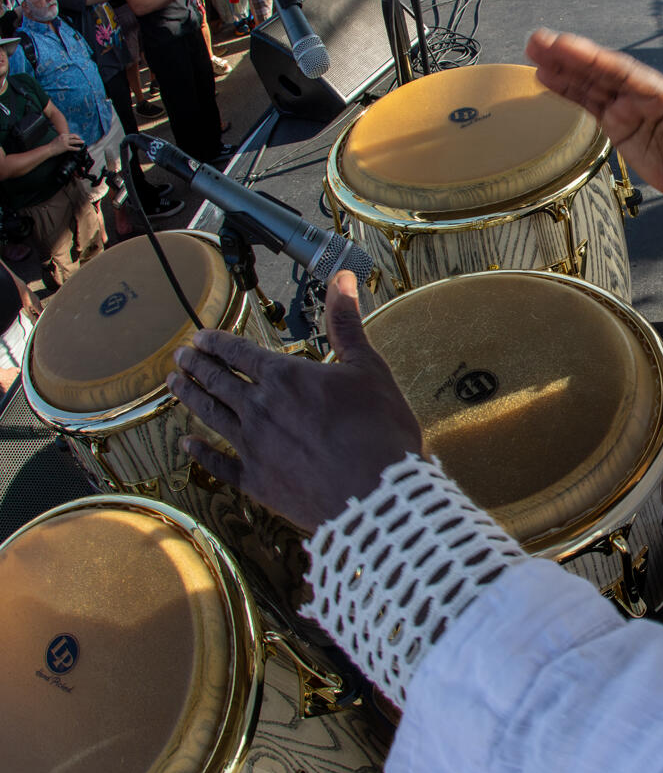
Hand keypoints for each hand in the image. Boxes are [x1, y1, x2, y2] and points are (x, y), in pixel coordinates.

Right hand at [51, 131, 83, 156]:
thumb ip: (62, 138)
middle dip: (78, 138)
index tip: (78, 137)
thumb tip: (67, 139)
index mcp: (63, 135)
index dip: (75, 136)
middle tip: (82, 140)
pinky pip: (72, 148)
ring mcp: (65, 142)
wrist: (49, 149)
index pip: (71, 135)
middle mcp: (64, 138)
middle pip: (74, 137)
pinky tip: (79, 149)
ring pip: (74, 141)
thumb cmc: (52, 145)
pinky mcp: (65, 147)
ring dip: (79, 142)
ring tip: (83, 142)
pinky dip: (76, 148)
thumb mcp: (58, 138)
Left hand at [167, 273, 421, 533]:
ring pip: (210, 415)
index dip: (217, 342)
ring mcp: (252, 446)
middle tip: (180, 357)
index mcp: (284, 377)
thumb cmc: (378, 430)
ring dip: (190, 397)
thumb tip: (342, 278)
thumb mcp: (368, 368)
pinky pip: (218, 464)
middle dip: (196, 365)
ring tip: (174, 385)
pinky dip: (200, 453)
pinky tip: (187, 445)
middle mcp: (258, 408)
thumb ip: (346, 323)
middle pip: (217, 381)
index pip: (239, 352)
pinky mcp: (255, 481)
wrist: (376, 494)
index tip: (200, 337)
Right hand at [526, 27, 662, 205]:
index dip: (593, 58)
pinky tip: (546, 77)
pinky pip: (589, 103)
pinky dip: (568, 90)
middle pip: (601, 71)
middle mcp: (640, 95)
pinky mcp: (617, 123)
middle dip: (569, 56)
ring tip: (533, 50)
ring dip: (562, 68)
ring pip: (590, 83)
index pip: (622, 72)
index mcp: (660, 94)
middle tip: (537, 39)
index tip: (565, 44)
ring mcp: (627, 107)